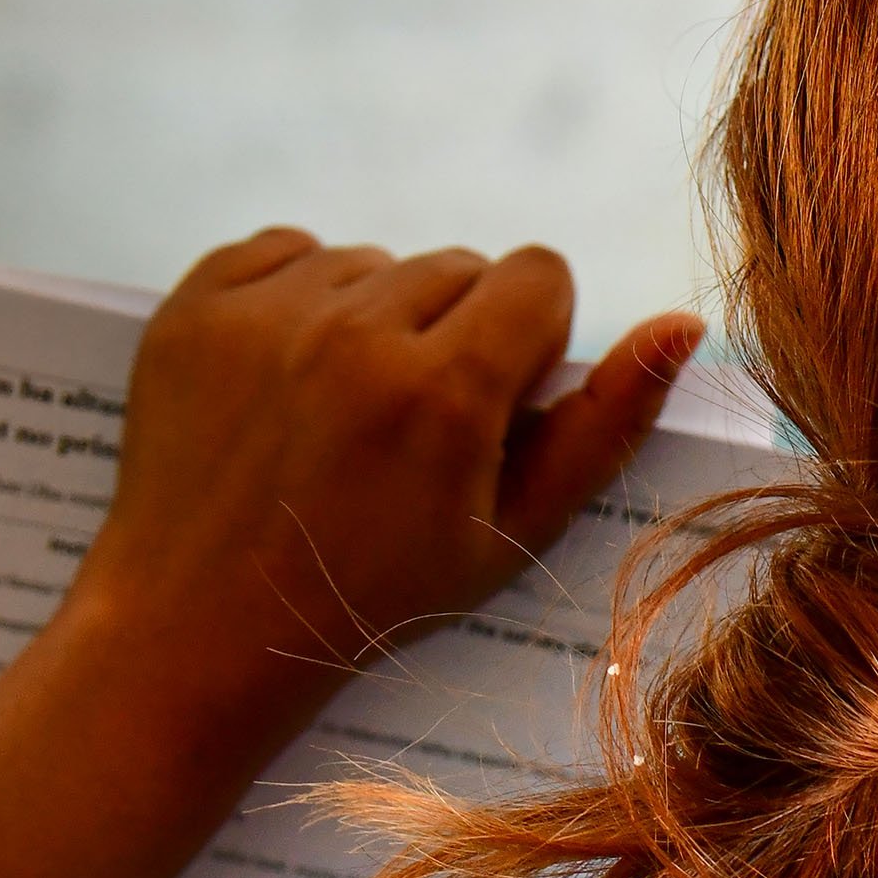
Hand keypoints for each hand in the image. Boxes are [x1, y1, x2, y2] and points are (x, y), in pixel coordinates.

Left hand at [60, 231, 703, 745]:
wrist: (202, 627)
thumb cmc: (378, 594)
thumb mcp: (513, 531)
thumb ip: (604, 425)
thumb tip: (683, 324)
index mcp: (446, 391)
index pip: (540, 276)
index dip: (534, 339)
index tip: (499, 403)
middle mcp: (355, 332)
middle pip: (460, 266)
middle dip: (458, 331)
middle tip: (416, 427)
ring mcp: (265, 314)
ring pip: (373, 260)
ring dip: (377, 316)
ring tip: (347, 410)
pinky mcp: (194, 304)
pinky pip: (286, 250)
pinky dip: (298, 299)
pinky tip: (290, 379)